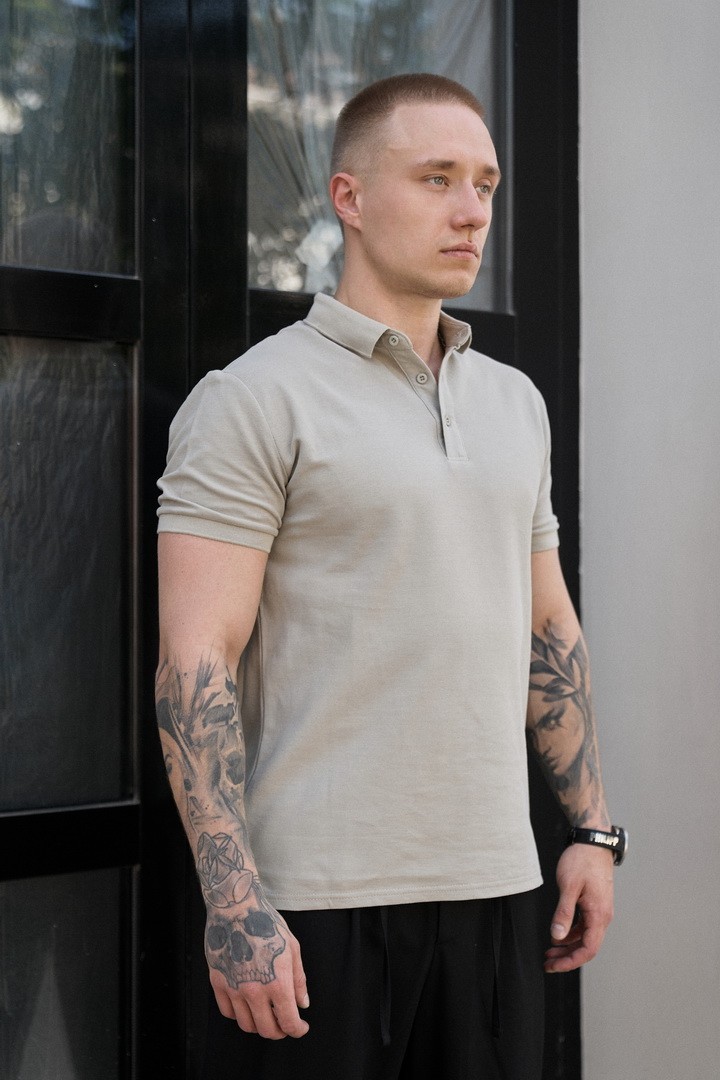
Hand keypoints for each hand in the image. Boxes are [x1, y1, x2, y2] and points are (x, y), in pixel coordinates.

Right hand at [205, 893, 309, 1038]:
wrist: (237, 908)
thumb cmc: (267, 924)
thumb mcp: (293, 948)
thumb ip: (299, 980)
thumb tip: (303, 1004)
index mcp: (277, 982)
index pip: (288, 1022)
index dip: (297, 1030)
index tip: (301, 1027)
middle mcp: (254, 990)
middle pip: (267, 1030)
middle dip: (280, 1032)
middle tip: (285, 1024)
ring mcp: (234, 988)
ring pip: (246, 1025)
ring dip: (259, 1026)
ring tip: (267, 1015)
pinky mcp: (218, 983)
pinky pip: (228, 1012)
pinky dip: (240, 1015)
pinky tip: (248, 1005)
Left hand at [545, 842, 613, 972]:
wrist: (593, 842)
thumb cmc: (582, 860)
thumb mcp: (568, 886)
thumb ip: (563, 913)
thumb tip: (556, 937)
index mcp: (599, 915)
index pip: (588, 949)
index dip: (570, 961)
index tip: (553, 966)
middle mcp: (603, 916)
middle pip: (587, 947)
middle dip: (567, 958)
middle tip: (547, 962)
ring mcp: (600, 910)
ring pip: (585, 937)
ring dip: (568, 947)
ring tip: (549, 951)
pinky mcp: (595, 904)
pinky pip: (585, 926)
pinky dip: (572, 934)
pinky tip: (558, 934)